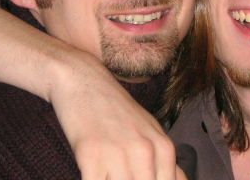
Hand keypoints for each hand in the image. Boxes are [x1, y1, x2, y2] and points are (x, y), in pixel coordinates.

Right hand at [47, 49, 178, 179]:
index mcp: (164, 149)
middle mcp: (145, 151)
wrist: (83, 79)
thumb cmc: (116, 111)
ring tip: (108, 172)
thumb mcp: (151, 133)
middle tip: (120, 173)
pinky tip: (93, 173)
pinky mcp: (91, 155)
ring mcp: (119, 153)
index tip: (137, 176)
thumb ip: (166, 165)